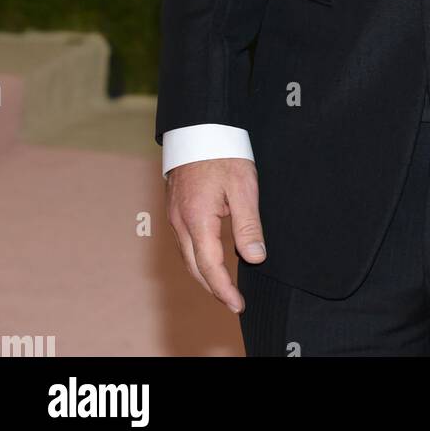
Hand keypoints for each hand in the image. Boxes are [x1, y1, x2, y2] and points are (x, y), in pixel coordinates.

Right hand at [166, 157, 265, 313]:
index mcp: (198, 220)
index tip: (238, 305)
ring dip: (204, 274)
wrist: (199, 126)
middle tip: (233, 301)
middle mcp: (180, 221)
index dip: (224, 290)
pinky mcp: (174, 207)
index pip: (210, 267)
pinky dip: (196, 257)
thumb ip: (248, 224)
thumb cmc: (223, 152)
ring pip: (187, 255)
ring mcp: (174, 214)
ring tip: (223, 285)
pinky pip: (184, 241)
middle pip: (194, 267)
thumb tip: (255, 257)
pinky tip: (208, 257)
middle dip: (213, 288)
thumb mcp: (243, 187)